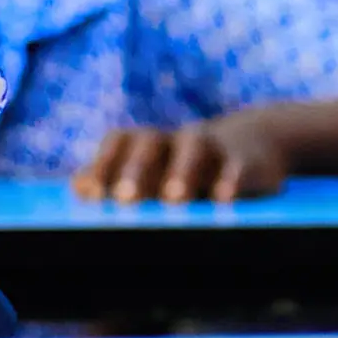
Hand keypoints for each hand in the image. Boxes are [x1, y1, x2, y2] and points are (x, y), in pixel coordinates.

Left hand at [72, 110, 291, 203]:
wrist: (258, 144)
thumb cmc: (191, 169)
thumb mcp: (158, 170)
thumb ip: (118, 178)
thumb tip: (79, 187)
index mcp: (151, 143)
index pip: (121, 141)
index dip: (104, 162)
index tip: (91, 192)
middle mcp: (178, 139)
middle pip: (152, 143)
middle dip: (136, 169)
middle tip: (124, 198)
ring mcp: (216, 147)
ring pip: (195, 147)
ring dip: (182, 171)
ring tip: (174, 198)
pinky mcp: (250, 161)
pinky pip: (239, 166)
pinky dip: (231, 180)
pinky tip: (223, 199)